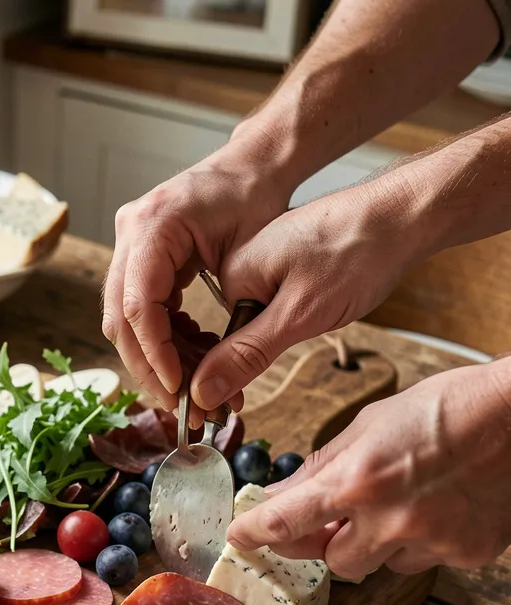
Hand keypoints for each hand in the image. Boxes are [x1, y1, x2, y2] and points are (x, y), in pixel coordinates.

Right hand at [102, 141, 291, 408]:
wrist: (252, 166)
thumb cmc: (259, 199)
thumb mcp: (255, 261)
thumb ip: (235, 325)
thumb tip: (211, 385)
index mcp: (155, 225)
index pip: (139, 306)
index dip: (155, 354)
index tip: (179, 389)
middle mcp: (130, 232)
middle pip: (121, 318)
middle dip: (148, 366)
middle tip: (178, 404)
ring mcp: (128, 243)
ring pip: (124, 318)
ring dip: (154, 357)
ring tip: (190, 385)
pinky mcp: (137, 256)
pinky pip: (137, 307)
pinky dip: (161, 336)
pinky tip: (190, 351)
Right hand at [191, 177, 426, 410]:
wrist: (405, 212)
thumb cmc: (358, 253)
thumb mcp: (299, 317)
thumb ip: (247, 355)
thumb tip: (203, 389)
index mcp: (231, 272)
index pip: (221, 338)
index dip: (244, 360)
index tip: (283, 351)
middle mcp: (242, 259)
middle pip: (242, 326)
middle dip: (278, 334)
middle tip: (318, 310)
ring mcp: (267, 254)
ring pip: (267, 312)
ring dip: (297, 317)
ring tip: (332, 292)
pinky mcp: (291, 253)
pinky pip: (285, 294)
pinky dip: (308, 301)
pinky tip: (333, 287)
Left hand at [226, 362, 510, 576]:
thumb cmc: (448, 406)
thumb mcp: (370, 424)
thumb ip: (323, 466)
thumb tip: (285, 493)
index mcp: (358, 481)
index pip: (286, 523)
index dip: (255, 534)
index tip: (240, 538)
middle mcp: (391, 520)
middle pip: (333, 562)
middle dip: (327, 542)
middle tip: (331, 520)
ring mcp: (433, 541)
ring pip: (379, 565)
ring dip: (375, 543)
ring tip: (401, 499)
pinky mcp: (467, 553)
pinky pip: (422, 561)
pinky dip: (419, 541)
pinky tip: (435, 506)